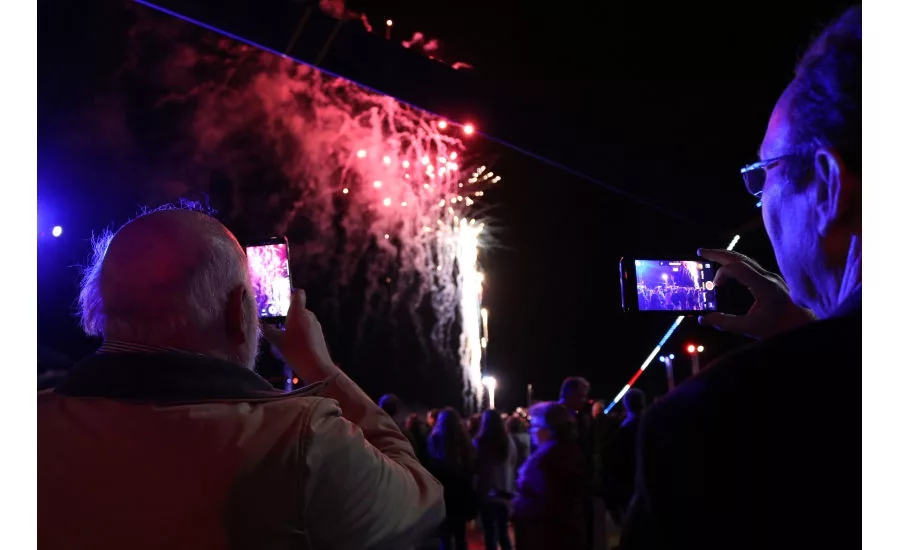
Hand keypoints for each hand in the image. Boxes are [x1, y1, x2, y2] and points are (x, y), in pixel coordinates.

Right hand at [262, 290, 338, 380]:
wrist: (316, 367)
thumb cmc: (295, 351)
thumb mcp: (277, 341)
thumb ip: (267, 329)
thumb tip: (260, 322)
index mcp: (298, 312)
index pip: (298, 293)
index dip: (291, 293)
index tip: (282, 300)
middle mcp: (309, 315)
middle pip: (298, 308)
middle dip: (289, 314)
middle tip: (277, 323)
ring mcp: (315, 324)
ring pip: (303, 319)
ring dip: (295, 324)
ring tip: (285, 337)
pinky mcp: (319, 333)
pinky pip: (308, 327)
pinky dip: (301, 332)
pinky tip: (295, 344)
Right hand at [697, 249, 815, 339]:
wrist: (804, 326)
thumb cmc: (781, 327)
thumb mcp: (750, 328)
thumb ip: (725, 323)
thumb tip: (705, 319)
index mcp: (763, 286)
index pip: (737, 267)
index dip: (720, 266)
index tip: (708, 270)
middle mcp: (768, 277)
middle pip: (740, 258)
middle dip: (719, 253)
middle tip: (702, 252)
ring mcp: (771, 277)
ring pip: (746, 261)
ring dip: (728, 259)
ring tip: (713, 262)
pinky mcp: (772, 280)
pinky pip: (751, 267)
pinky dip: (736, 266)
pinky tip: (730, 273)